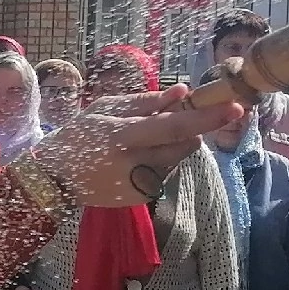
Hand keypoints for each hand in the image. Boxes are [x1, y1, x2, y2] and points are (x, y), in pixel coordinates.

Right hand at [24, 87, 240, 209]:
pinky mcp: (141, 198)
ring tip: (140, 144)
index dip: (206, 118)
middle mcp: (133, 164)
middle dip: (192, 130)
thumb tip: (183, 92)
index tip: (235, 108)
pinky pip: (165, 173)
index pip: (173, 127)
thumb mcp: (104, 109)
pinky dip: (159, 163)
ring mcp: (139, 184)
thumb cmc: (79, 136)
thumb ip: (145, 101)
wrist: (53, 179)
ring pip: (178, 158)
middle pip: (184, 145)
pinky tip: (134, 162)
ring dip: (171, 147)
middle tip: (179, 120)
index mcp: (121, 136)